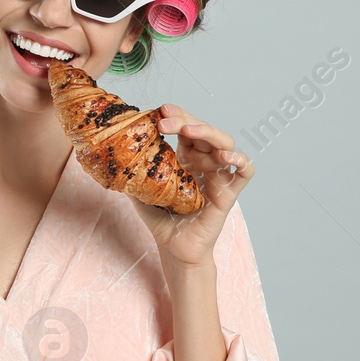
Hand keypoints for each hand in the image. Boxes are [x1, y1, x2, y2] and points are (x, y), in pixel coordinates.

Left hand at [128, 104, 254, 267]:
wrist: (174, 249)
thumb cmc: (161, 220)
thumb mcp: (141, 191)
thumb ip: (133, 172)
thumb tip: (114, 153)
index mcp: (186, 158)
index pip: (186, 128)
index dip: (177, 116)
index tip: (160, 111)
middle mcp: (204, 162)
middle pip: (204, 131)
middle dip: (185, 120)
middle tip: (165, 120)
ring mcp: (218, 175)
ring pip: (225, 143)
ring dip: (208, 132)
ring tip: (188, 131)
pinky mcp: (229, 192)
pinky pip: (245, 171)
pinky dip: (240, 160)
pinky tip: (225, 158)